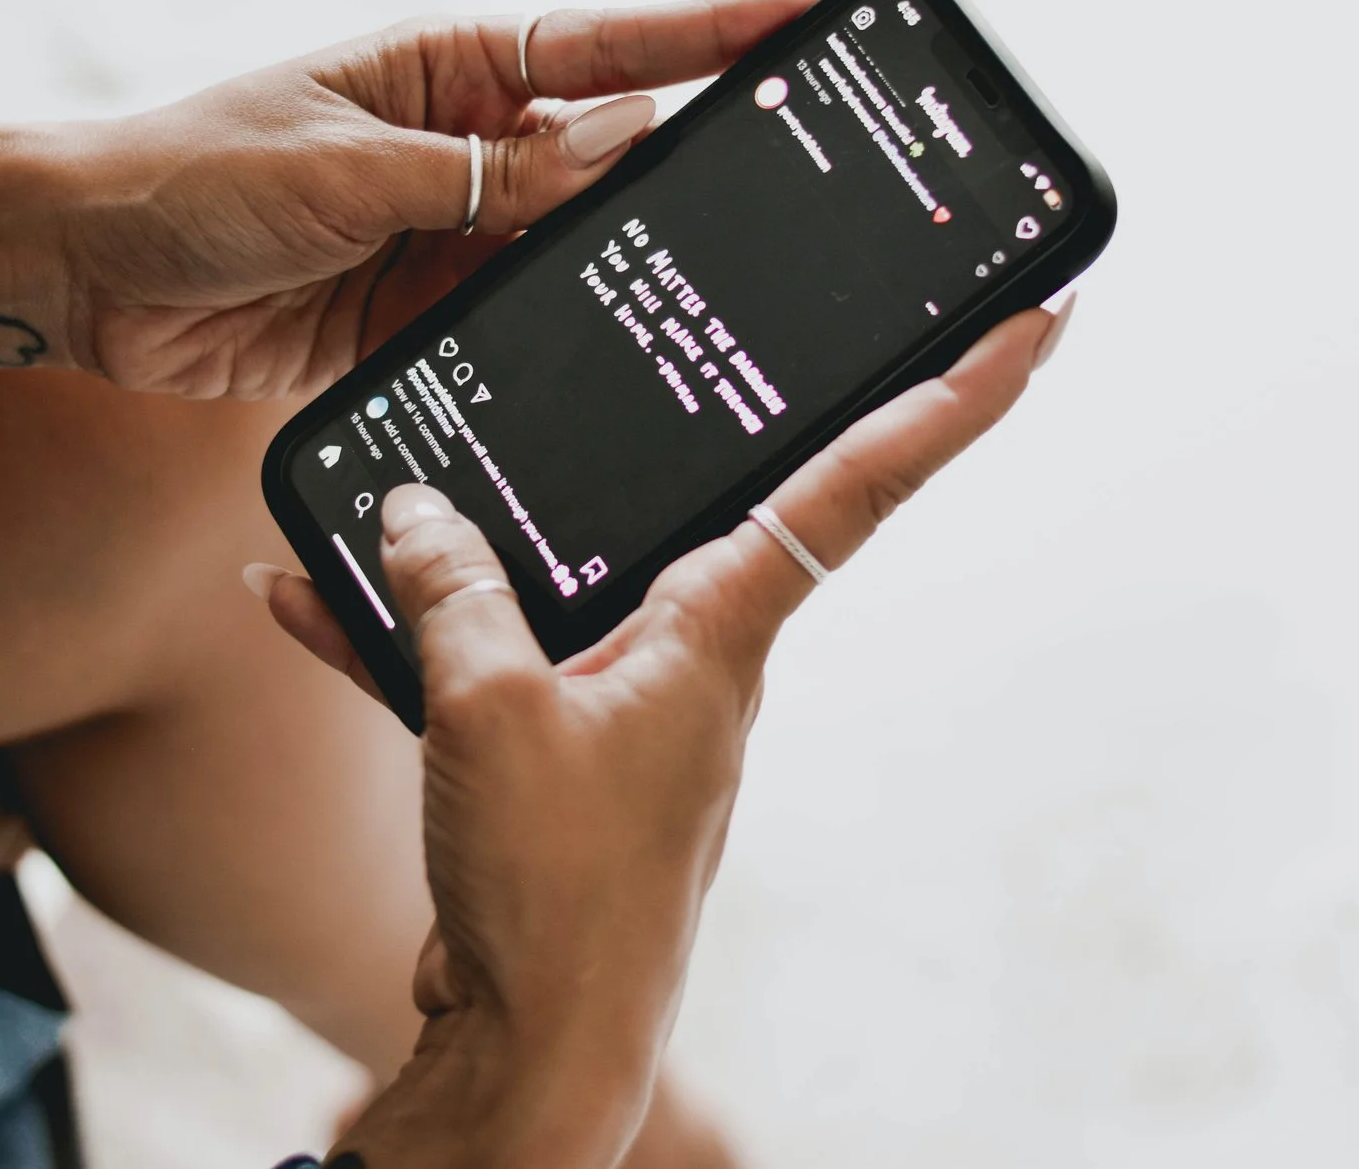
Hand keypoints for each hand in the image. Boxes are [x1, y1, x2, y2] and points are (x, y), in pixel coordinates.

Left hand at [0, 0, 819, 397]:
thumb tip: (615, 156)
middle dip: (703, 169)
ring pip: (575, 255)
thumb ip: (478, 177)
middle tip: (814, 182)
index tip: (813, 10)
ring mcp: (452, 238)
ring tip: (740, 289)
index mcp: (453, 73)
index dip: (717, 29)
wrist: (77, 276)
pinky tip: (623, 367)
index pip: (612, 45)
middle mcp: (470, 150)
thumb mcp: (344, 169)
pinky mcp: (423, 321)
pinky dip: (560, 349)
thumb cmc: (190, 176)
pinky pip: (516, 331)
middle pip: (615, 159)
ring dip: (634, 272)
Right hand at [250, 301, 1071, 1165]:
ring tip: (397, 475)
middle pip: (725, 504)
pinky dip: (414, 636)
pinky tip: (318, 599)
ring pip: (569, 580)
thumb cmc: (551, 889)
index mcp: (721, 636)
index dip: (952, 401)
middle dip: (729, 415)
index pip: (863, 485)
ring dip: (485, 543)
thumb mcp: (487, 709)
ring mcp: (632, 712)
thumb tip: (416, 509)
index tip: (1040, 323)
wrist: (533, 1045)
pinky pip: (494, 660)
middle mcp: (696, 664)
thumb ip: (453, 592)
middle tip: (775, 312)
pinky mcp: (563, 759)